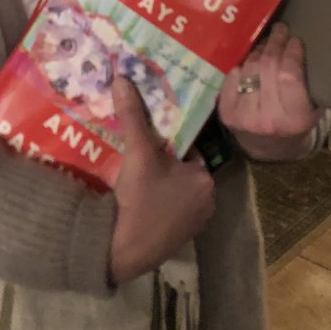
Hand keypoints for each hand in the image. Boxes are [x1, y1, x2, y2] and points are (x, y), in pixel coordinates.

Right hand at [109, 76, 214, 283]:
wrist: (123, 251)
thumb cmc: (141, 199)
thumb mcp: (137, 152)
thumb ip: (132, 115)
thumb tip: (123, 78)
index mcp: (205, 180)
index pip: (189, 150)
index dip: (167, 141)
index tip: (148, 135)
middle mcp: (207, 203)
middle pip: (181, 170)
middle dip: (161, 160)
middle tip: (137, 151)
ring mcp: (192, 224)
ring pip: (174, 190)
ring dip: (157, 181)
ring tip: (132, 171)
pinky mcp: (176, 239)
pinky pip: (168, 209)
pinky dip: (155, 201)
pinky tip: (134, 197)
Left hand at [218, 22, 323, 160]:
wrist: (269, 148)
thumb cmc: (296, 123)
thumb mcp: (313, 109)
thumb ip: (308, 83)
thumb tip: (299, 45)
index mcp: (294, 118)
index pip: (289, 75)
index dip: (290, 52)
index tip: (295, 39)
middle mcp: (267, 118)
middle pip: (267, 68)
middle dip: (274, 43)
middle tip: (279, 29)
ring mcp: (243, 116)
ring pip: (250, 69)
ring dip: (258, 51)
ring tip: (266, 42)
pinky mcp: (226, 113)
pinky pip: (233, 76)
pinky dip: (242, 66)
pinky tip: (250, 62)